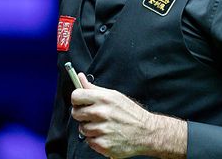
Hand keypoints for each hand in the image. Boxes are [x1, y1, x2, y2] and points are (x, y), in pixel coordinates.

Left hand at [70, 73, 186, 158]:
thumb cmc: (130, 113)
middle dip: (82, 115)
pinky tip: (106, 135)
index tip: (80, 102)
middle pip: (75, 113)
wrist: (146, 132)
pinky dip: (95, 140)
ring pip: (82, 129)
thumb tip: (79, 77)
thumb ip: (94, 88)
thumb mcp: (114, 96)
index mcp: (104, 99)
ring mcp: (102, 129)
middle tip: (93, 116)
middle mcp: (102, 113)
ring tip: (103, 126)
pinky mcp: (103, 144)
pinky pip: (89, 141)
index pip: (76, 96)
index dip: (77, 100)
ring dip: (90, 128)